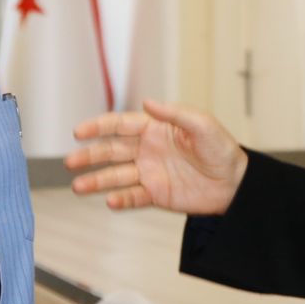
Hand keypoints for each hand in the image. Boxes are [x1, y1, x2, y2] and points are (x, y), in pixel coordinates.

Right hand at [66, 100, 245, 215]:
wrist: (235, 183)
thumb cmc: (221, 149)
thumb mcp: (202, 125)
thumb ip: (174, 114)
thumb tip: (147, 102)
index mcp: (155, 128)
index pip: (120, 125)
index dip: (98, 127)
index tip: (79, 132)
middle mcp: (147, 149)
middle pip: (111, 151)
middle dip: (89, 156)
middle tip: (70, 162)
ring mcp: (149, 172)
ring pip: (116, 176)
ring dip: (96, 180)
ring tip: (77, 186)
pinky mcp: (156, 194)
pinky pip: (133, 197)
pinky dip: (121, 200)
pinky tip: (109, 201)